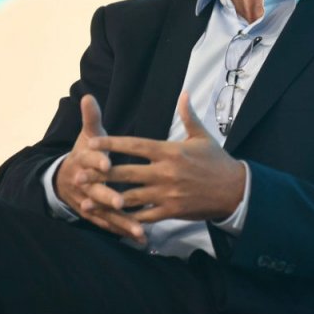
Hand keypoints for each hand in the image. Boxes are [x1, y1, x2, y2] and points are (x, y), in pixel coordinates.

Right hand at [54, 95, 145, 242]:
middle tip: (120, 201)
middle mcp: (84, 184)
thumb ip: (91, 118)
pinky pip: (109, 225)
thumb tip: (88, 97)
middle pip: (94, 191)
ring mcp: (88, 202)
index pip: (89, 161)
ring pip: (103, 213)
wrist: (64, 178)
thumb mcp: (87, 135)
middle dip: (106, 196)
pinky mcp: (95, 215)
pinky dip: (123, 231)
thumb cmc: (85, 153)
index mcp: (83, 161)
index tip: (107, 164)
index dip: (97, 163)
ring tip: (139, 230)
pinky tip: (140, 238)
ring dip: (120, 221)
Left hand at [94, 92, 246, 222]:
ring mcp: (167, 194)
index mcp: (170, 151)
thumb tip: (184, 93)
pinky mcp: (172, 211)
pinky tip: (111, 219)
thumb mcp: (203, 136)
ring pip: (130, 197)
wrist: (235, 190)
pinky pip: (145, 216)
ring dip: (106, 199)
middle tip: (78, 174)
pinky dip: (127, 218)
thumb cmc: (217, 161)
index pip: (134, 145)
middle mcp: (165, 172)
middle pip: (126, 172)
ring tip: (86, 200)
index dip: (111, 144)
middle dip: (100, 174)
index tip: (92, 143)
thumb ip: (189, 115)